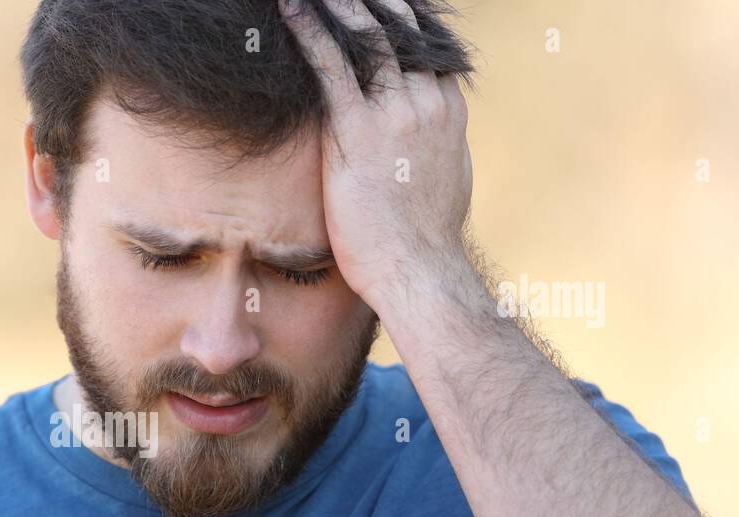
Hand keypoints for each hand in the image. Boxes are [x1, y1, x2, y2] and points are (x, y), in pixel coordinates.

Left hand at [279, 0, 473, 313]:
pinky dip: (310, 32)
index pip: (428, 48)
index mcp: (447, 113)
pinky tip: (291, 9)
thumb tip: (432, 146)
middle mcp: (425, 102)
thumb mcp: (445, 183)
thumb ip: (437, 151)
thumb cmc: (425, 242)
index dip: (405, 21)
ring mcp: (394, 114)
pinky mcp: (358, 131)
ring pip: (367, 39)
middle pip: (399, 33)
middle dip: (372, 4)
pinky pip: (331, 67)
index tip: (387, 4)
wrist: (419, 269)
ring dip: (339, 7)